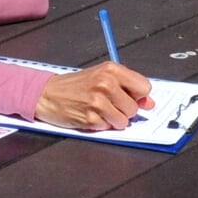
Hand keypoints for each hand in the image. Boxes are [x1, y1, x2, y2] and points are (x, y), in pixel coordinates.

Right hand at [34, 61, 153, 129]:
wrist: (47, 94)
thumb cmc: (75, 85)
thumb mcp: (102, 77)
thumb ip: (127, 87)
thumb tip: (149, 103)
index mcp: (111, 70)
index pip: (144, 87)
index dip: (137, 95)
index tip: (128, 96)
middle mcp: (106, 84)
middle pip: (134, 107)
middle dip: (124, 110)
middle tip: (108, 104)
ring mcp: (98, 102)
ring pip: (124, 121)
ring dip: (114, 120)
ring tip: (100, 111)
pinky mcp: (91, 119)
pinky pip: (109, 128)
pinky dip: (102, 125)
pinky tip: (91, 116)